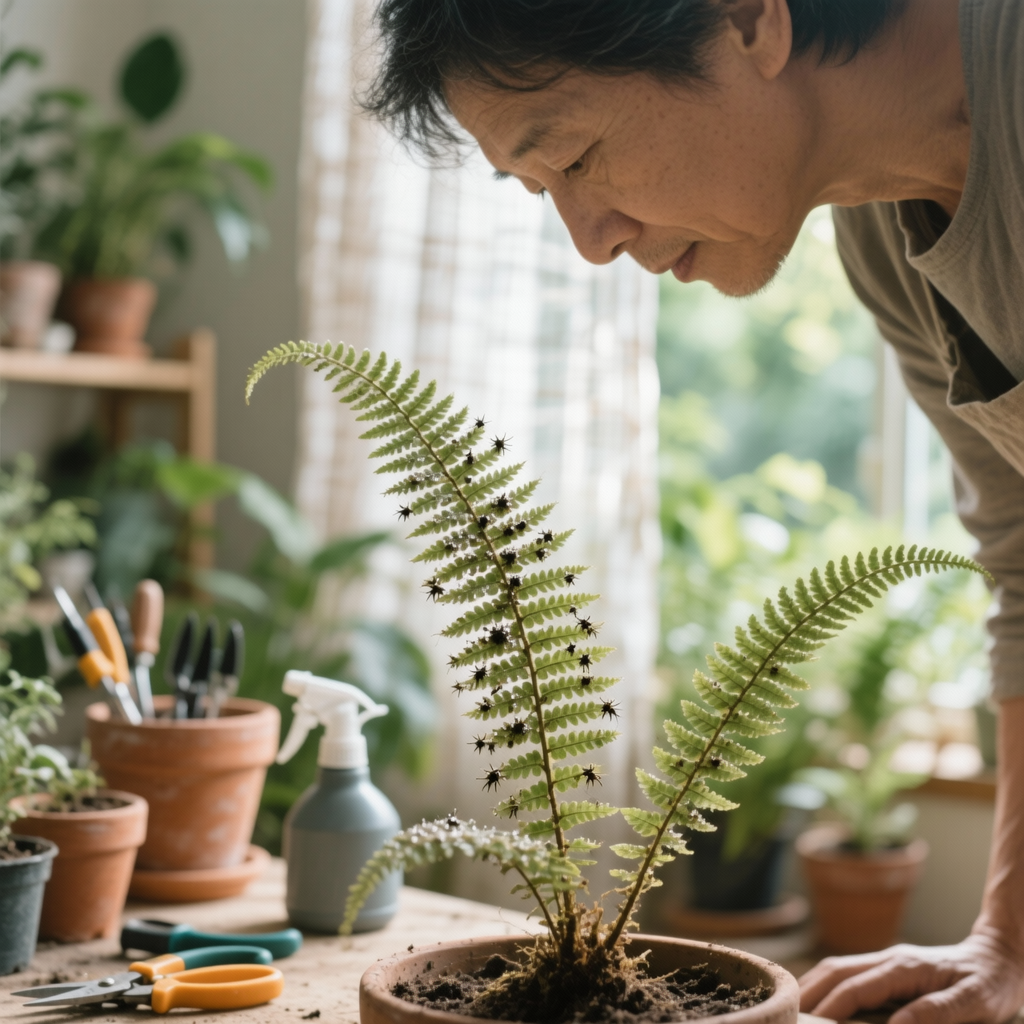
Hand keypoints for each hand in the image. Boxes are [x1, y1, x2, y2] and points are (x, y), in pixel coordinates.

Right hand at [798, 934, 1023, 1023]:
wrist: (1002, 957)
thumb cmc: (991, 984)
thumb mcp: (975, 1002)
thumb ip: (936, 1013)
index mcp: (904, 967)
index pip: (854, 987)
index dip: (830, 1007)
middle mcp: (889, 959)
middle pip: (835, 971)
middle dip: (808, 993)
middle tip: (785, 1017)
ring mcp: (887, 961)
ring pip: (837, 969)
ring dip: (814, 988)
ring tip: (794, 1011)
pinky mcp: (890, 970)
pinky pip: (850, 975)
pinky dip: (828, 986)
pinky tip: (821, 1002)